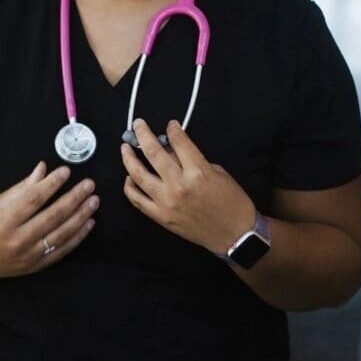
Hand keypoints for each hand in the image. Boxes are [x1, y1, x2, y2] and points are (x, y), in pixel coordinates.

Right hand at [0, 161, 98, 282]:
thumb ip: (22, 188)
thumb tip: (43, 168)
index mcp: (3, 221)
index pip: (33, 199)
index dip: (51, 184)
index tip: (66, 171)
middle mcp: (17, 240)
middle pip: (52, 216)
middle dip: (74, 198)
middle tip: (89, 184)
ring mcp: (28, 256)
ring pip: (61, 234)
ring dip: (81, 216)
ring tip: (94, 200)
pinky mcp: (36, 266)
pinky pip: (62, 250)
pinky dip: (78, 236)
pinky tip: (88, 222)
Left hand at [121, 119, 254, 253]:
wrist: (235, 235)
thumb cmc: (232, 202)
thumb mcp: (218, 173)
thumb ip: (193, 160)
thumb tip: (173, 150)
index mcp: (198, 172)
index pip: (179, 142)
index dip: (172, 129)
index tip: (170, 125)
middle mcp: (179, 185)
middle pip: (153, 153)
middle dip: (144, 134)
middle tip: (138, 124)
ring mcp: (166, 202)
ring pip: (139, 175)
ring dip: (129, 158)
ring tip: (125, 147)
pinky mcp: (161, 217)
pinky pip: (138, 200)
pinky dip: (130, 187)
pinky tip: (129, 177)